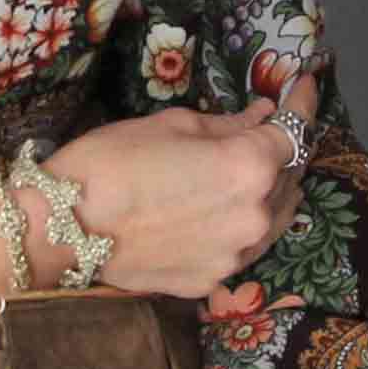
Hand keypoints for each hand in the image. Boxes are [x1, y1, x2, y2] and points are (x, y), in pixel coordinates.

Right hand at [50, 69, 318, 299]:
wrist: (62, 228)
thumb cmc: (109, 162)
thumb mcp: (170, 125)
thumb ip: (226, 125)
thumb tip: (260, 117)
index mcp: (249, 166)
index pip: (295, 130)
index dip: (303, 103)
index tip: (305, 87)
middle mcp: (256, 215)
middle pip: (289, 177)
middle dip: (281, 151)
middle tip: (264, 131)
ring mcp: (236, 255)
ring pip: (271, 218)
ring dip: (265, 193)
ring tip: (240, 175)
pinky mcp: (212, 281)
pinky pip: (238, 247)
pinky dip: (234, 226)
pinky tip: (208, 213)